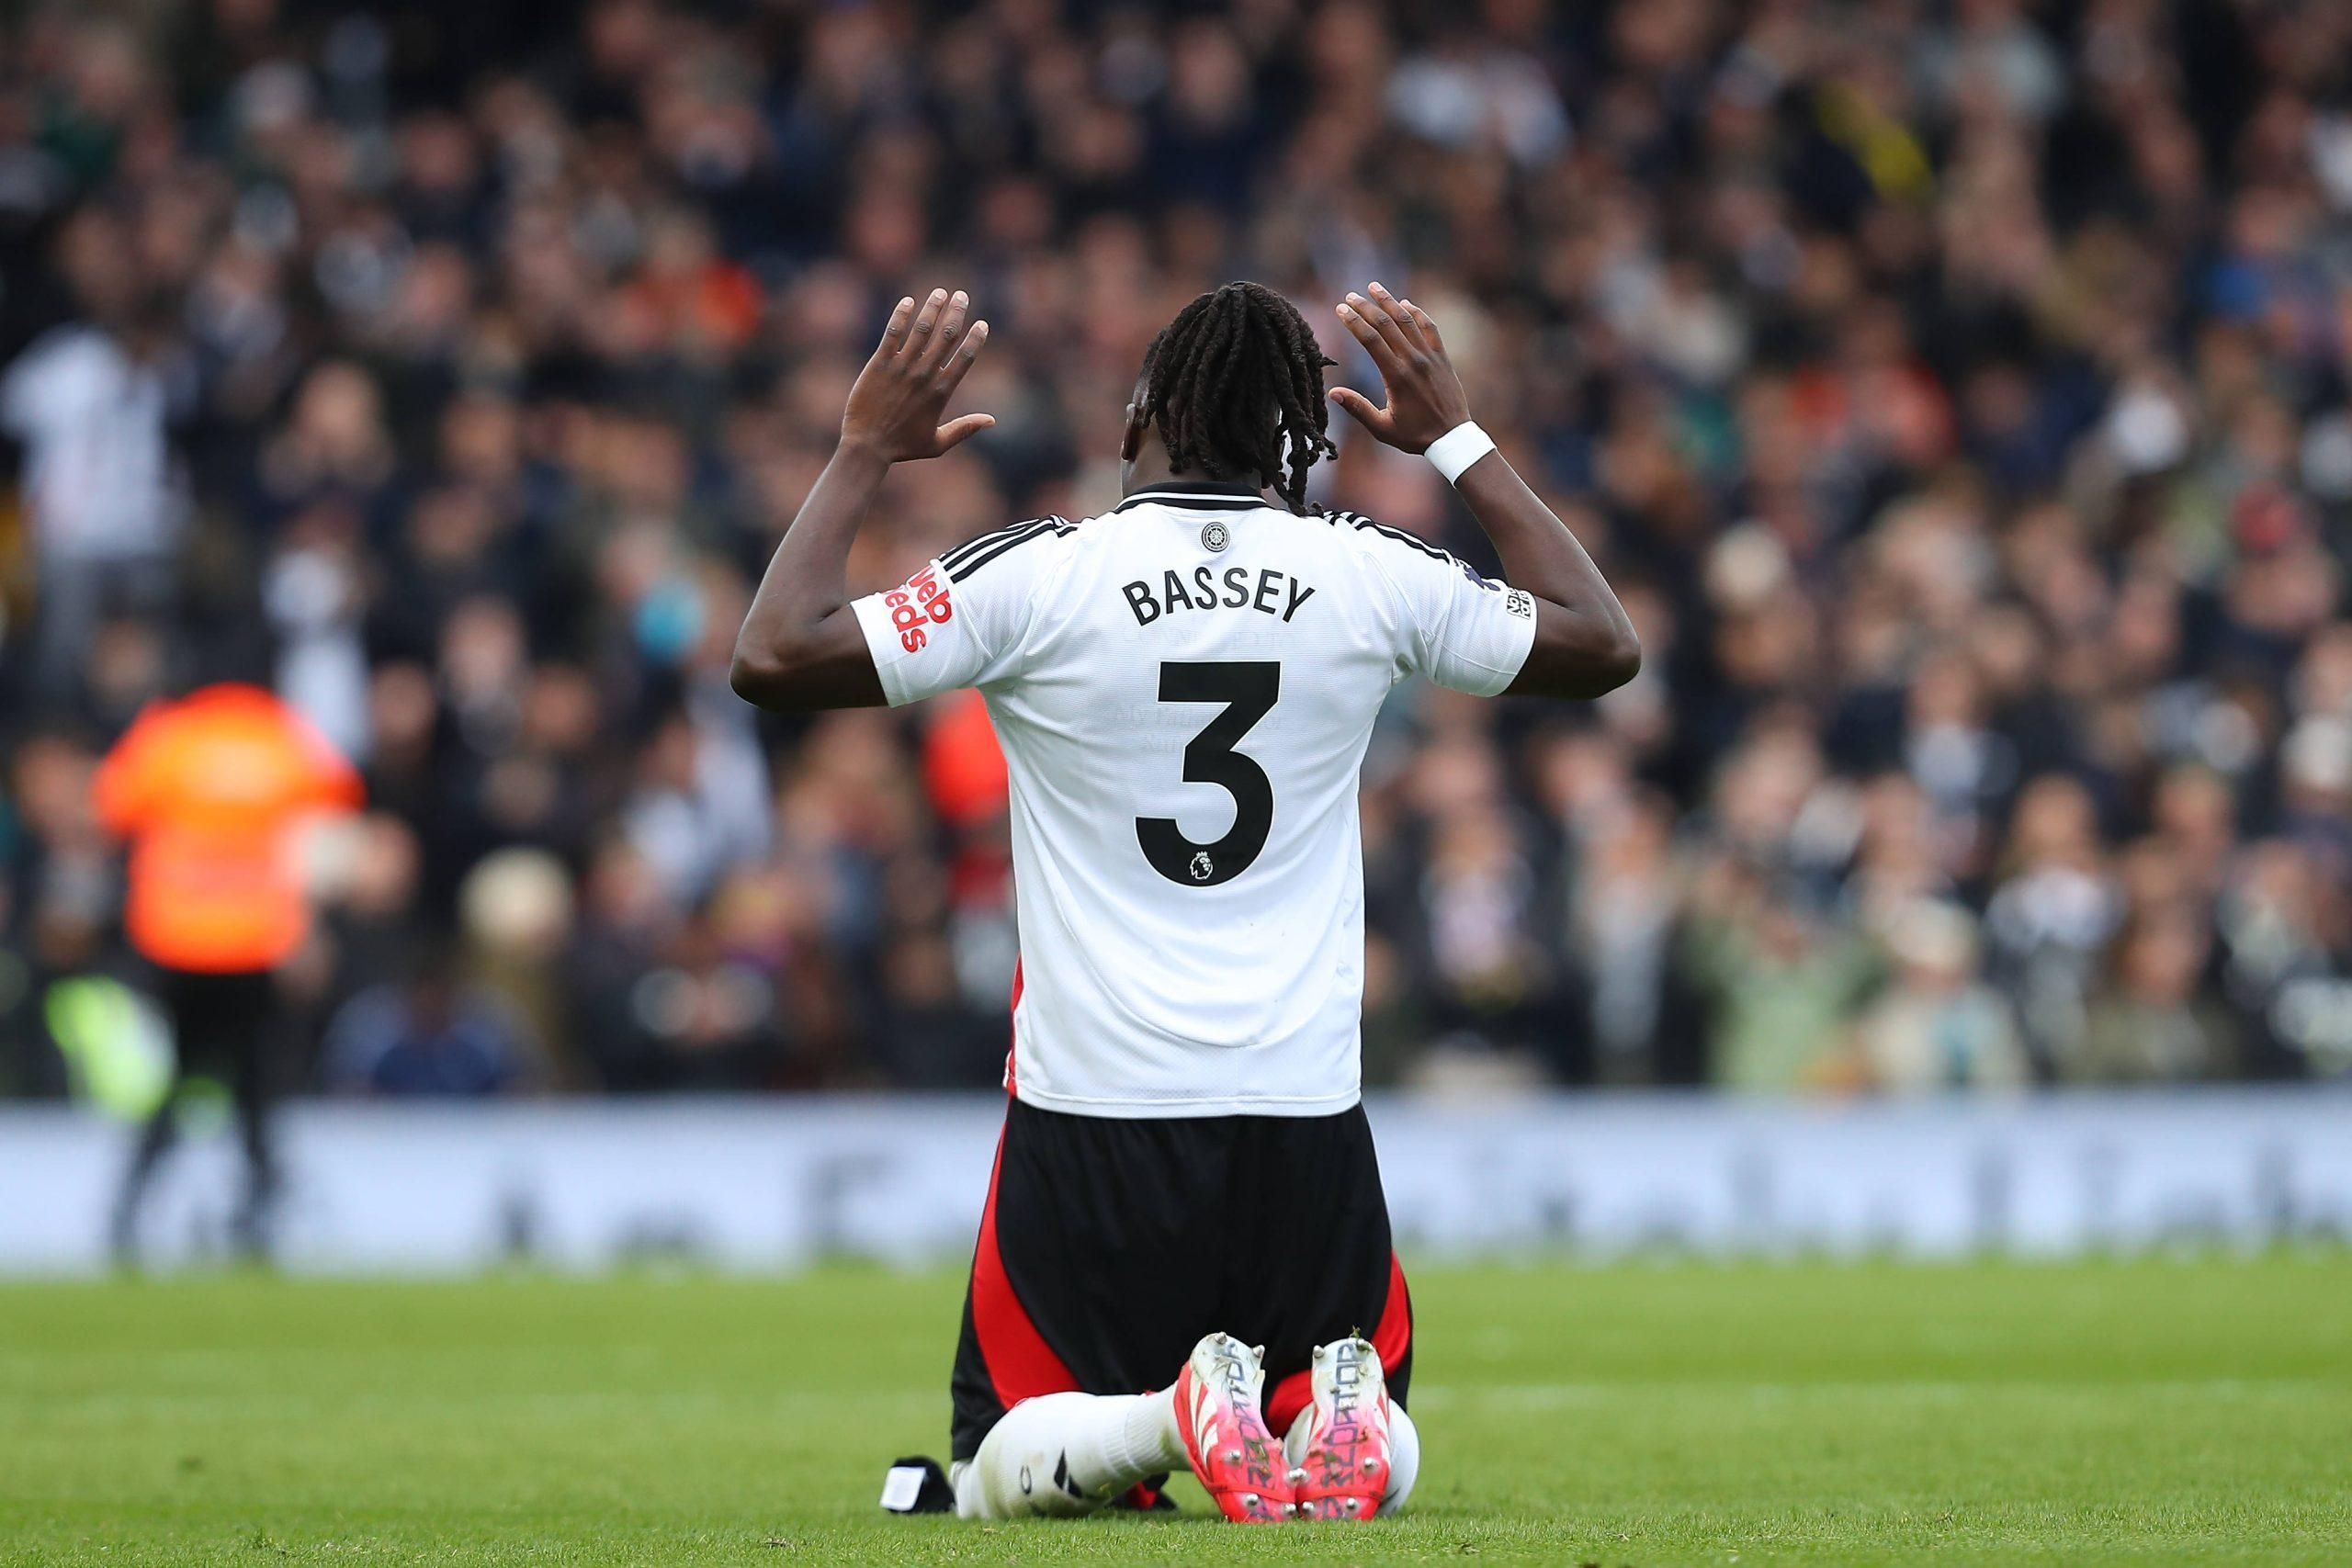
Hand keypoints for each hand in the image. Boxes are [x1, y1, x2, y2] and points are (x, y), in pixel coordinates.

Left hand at [840, 288, 993, 460]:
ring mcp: (901, 368)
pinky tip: (908, 301)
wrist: (867, 447)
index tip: (982, 324)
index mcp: (940, 393)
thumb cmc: (902, 447)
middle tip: (962, 295)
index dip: (975, 339)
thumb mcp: (938, 444)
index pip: (964, 359)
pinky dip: (901, 316)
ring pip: (921, 330)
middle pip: (946, 337)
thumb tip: (992, 420)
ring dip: (933, 308)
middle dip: (957, 313)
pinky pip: (892, 334)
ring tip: (940, 292)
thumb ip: (965, 428)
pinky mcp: (879, 364)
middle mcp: (923, 376)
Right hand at [1329, 283, 1471, 453]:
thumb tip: (1333, 393)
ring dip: (1390, 301)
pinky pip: (1430, 328)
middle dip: (1366, 307)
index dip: (1354, 322)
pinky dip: (1417, 313)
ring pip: (1408, 320)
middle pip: (1387, 325)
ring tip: (1374, 287)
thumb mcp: (1382, 428)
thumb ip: (1358, 409)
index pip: (1371, 340)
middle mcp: (1413, 361)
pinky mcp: (1442, 357)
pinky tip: (1405, 303)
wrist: (1452, 438)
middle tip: (1350, 296)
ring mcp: (1430, 357)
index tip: (1341, 309)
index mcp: (1396, 377)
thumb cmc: (1415, 436)